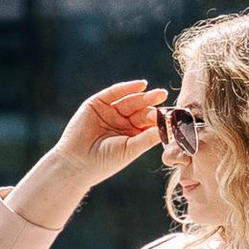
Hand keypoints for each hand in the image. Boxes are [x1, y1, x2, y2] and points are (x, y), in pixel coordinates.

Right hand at [47, 80, 165, 186]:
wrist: (77, 163)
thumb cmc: (104, 162)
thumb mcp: (130, 149)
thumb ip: (148, 138)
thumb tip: (168, 127)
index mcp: (131, 134)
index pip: (148, 122)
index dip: (159, 117)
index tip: (171, 115)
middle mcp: (121, 121)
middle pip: (141, 108)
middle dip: (152, 103)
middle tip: (163, 97)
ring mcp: (109, 111)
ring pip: (130, 100)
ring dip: (143, 96)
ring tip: (156, 94)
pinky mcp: (97, 103)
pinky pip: (114, 92)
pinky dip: (127, 88)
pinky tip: (141, 86)